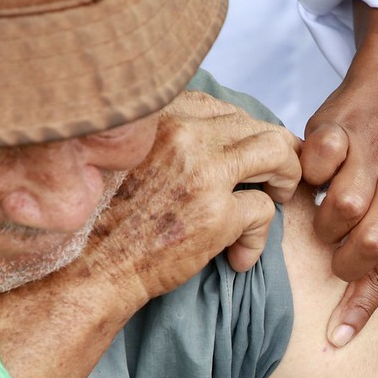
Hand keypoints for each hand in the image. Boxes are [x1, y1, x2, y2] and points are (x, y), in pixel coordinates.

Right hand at [79, 91, 301, 312]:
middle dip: (277, 150)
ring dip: (287, 175)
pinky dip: (261, 236)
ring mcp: (204, 175)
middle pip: (256, 125)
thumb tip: (214, 138)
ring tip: (279, 198)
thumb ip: (166, 141)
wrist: (90, 268)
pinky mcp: (217, 216)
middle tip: (276, 176)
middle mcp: (184, 137)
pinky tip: (240, 255)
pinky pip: (265, 210)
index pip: (221, 108)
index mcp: (160, 119)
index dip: (243, 131)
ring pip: (277, 153)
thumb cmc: (106, 220)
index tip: (246, 153)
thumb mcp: (128, 159)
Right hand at [302, 2, 377, 345]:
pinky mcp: (341, 126)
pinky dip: (311, 175)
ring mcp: (373, 152)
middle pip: (368, 246)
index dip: (360, 306)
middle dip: (342, 261)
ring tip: (326, 207)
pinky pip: (317, 167)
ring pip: (342, 211)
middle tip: (336, 248)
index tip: (337, 336)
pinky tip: (318, 171)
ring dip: (325, 221)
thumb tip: (365, 282)